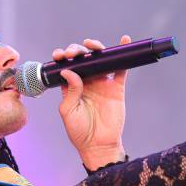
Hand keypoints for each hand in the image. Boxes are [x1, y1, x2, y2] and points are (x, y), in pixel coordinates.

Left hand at [56, 35, 131, 169]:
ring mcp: (102, 83)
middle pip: (83, 58)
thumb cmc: (79, 131)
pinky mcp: (116, 87)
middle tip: (74, 53)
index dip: (63, 56)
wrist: (98, 144)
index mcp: (72, 86)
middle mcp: (87, 81)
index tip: (61, 56)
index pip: (67, 65)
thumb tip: (69, 70)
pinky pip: (121, 68)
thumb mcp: (68, 111)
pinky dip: (123, 53)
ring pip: (100, 59)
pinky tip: (124, 41)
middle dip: (77, 50)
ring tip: (92, 45)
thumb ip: (70, 90)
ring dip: (96, 48)